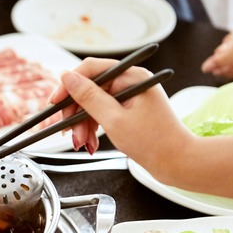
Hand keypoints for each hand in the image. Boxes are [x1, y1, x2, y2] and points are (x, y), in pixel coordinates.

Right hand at [48, 58, 192, 172]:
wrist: (177, 163)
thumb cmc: (154, 142)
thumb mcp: (114, 119)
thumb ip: (89, 97)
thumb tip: (68, 77)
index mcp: (131, 76)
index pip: (91, 69)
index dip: (69, 84)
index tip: (55, 102)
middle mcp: (130, 82)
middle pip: (89, 88)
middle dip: (76, 112)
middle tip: (67, 132)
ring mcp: (128, 96)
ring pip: (93, 104)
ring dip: (82, 124)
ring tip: (82, 143)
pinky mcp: (127, 110)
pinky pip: (101, 113)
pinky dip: (92, 128)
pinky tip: (90, 143)